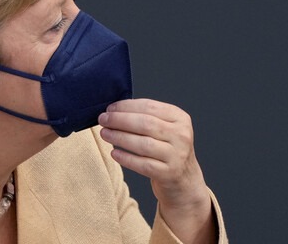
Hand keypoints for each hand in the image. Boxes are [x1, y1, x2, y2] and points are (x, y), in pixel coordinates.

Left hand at [98, 99, 215, 242]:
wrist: (184, 180)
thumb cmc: (168, 150)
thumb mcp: (167, 129)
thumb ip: (147, 117)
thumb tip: (115, 110)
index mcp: (180, 119)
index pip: (150, 107)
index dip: (127, 106)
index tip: (110, 108)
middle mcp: (181, 135)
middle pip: (145, 124)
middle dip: (120, 120)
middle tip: (103, 119)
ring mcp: (177, 155)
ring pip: (143, 144)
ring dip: (119, 137)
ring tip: (105, 134)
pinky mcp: (168, 173)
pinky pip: (142, 164)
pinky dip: (126, 158)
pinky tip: (114, 153)